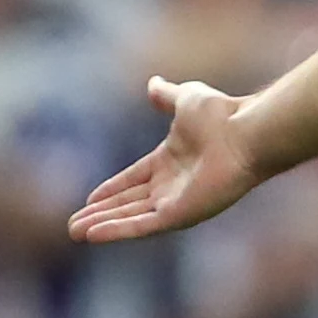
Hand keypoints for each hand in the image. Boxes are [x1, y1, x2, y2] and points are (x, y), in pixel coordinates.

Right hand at [68, 77, 268, 242]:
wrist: (243, 131)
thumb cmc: (221, 114)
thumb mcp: (185, 98)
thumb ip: (167, 96)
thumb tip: (153, 83)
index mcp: (171, 161)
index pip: (134, 179)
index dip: (111, 189)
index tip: (89, 199)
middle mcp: (172, 186)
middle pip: (128, 203)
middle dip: (101, 213)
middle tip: (73, 225)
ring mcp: (175, 202)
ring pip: (130, 218)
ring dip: (103, 225)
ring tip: (75, 232)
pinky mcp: (179, 215)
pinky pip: (142, 226)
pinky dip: (117, 230)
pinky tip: (93, 234)